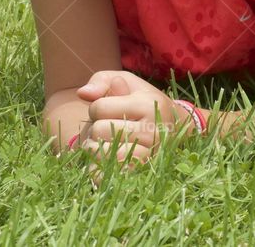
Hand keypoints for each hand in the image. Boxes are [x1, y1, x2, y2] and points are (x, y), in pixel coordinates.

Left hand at [73, 70, 198, 177]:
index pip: (98, 108)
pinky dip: (99, 167)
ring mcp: (148, 155)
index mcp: (147, 105)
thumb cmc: (140, 100)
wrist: (172, 126)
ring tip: (108, 140)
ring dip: (95, 147)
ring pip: (100, 153)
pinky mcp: (140, 173)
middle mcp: (151, 131)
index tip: (109, 109)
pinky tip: (106, 158)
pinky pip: (107, 173)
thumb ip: (101, 81)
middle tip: (108, 127)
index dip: (96, 108)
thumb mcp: (126, 81)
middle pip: (97, 131)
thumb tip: (82, 93)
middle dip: (95, 128)